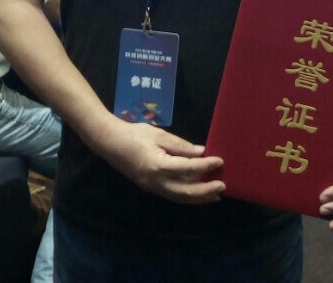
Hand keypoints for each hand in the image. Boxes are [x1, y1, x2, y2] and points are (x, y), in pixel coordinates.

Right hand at [96, 118, 224, 204]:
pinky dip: (186, 196)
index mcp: (159, 166)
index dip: (206, 166)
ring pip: (179, 197)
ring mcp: (152, 187)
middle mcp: (156, 182)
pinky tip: (196, 193)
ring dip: (198, 198)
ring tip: (215, 195)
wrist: (109, 143)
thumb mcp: (160, 135)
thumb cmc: (134, 134)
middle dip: (206, 191)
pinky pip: (172, 195)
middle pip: (186, 192)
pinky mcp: (150, 187)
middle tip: (223, 186)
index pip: (188, 169)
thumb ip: (181, 146)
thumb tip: (201, 152)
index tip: (219, 161)